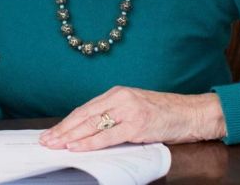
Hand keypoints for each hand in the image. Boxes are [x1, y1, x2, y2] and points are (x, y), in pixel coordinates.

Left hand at [38, 87, 226, 150]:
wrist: (193, 113)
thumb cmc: (166, 113)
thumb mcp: (136, 109)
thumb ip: (115, 116)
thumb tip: (90, 131)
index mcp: (118, 93)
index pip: (85, 109)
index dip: (67, 122)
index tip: (52, 132)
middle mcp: (121, 98)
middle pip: (84, 115)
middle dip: (63, 129)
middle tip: (46, 140)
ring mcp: (129, 110)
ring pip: (92, 124)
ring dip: (71, 136)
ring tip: (55, 144)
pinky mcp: (138, 125)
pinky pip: (108, 135)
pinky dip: (90, 142)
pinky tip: (77, 146)